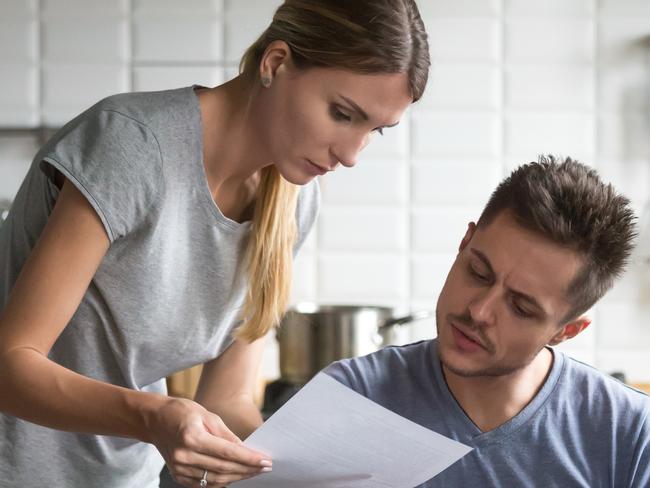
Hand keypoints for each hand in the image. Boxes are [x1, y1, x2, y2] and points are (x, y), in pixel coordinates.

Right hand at [147, 397, 270, 486]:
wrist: (155, 420)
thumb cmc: (182, 412)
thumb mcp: (207, 415)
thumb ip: (226, 435)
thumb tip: (244, 449)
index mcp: (192, 437)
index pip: (227, 452)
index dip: (248, 458)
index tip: (265, 460)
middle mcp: (184, 456)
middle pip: (223, 468)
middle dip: (247, 469)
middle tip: (265, 467)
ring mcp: (179, 468)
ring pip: (215, 479)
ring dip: (238, 476)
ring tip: (254, 471)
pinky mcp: (178, 475)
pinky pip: (205, 484)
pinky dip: (222, 481)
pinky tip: (235, 475)